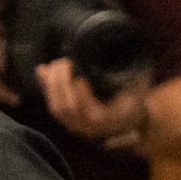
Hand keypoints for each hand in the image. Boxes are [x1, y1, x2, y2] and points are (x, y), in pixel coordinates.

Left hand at [37, 59, 151, 148]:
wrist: (126, 119)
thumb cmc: (133, 99)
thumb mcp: (137, 86)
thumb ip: (130, 74)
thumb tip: (118, 52)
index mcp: (111, 120)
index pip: (94, 114)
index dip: (83, 95)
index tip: (80, 75)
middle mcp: (90, 127)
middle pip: (68, 109)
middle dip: (62, 83)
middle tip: (64, 62)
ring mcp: (76, 126)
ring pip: (57, 109)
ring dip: (51, 84)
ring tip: (54, 64)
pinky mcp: (66, 120)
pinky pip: (52, 105)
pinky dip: (46, 87)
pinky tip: (43, 71)